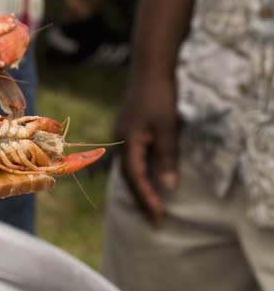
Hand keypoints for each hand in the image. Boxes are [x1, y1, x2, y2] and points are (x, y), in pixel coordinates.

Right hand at [115, 73, 178, 226]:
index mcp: (128, 144)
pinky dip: (137, 175)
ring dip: (139, 189)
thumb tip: (169, 186)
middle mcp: (121, 143)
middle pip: (129, 179)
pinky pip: (130, 160)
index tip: (160, 218)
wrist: (149, 69)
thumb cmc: (160, 97)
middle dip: (142, 201)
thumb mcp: (169, 128)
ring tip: (150, 206)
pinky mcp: (127, 132)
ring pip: (128, 170)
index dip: (148, 200)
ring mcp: (122, 137)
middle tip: (155, 221)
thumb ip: (167, 157)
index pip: (137, 180)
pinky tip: (145, 179)